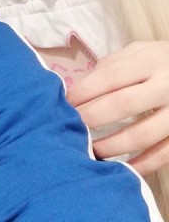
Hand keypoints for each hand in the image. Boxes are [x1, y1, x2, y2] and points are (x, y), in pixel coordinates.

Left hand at [65, 42, 168, 175]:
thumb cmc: (161, 62)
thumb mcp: (140, 53)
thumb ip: (112, 66)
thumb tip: (78, 90)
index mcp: (150, 62)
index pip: (110, 76)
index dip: (83, 92)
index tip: (64, 104)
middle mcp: (165, 86)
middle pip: (121, 104)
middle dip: (91, 118)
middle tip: (69, 129)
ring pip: (141, 135)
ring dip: (110, 146)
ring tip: (89, 151)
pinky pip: (163, 155)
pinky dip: (140, 165)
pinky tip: (121, 169)